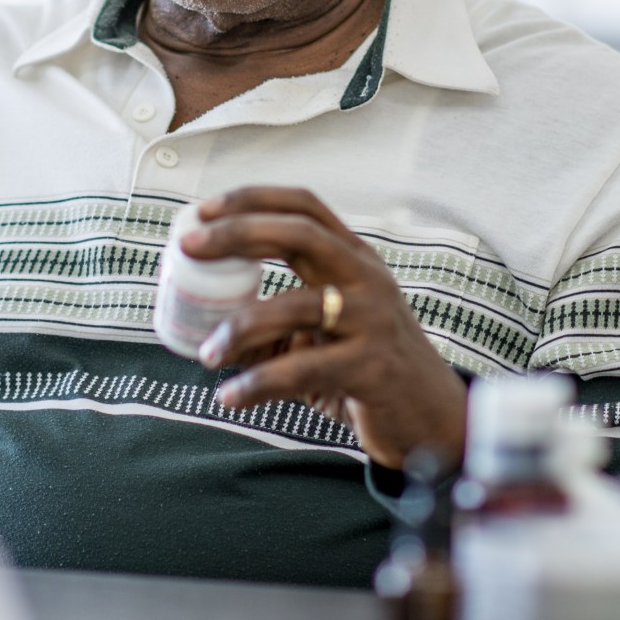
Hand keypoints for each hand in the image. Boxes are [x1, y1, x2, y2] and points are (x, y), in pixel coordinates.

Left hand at [183, 186, 467, 471]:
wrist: (430, 419)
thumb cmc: (365, 367)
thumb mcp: (324, 330)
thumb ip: (275, 318)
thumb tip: (201, 322)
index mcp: (354, 259)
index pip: (305, 206)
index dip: (252, 200)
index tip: (203, 210)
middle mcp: (367, 278)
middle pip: (301, 234)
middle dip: (239, 233)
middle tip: (190, 249)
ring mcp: (373, 320)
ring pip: (295, 306)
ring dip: (240, 328)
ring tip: (207, 354)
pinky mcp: (372, 367)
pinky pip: (302, 369)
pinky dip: (258, 384)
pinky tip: (230, 396)